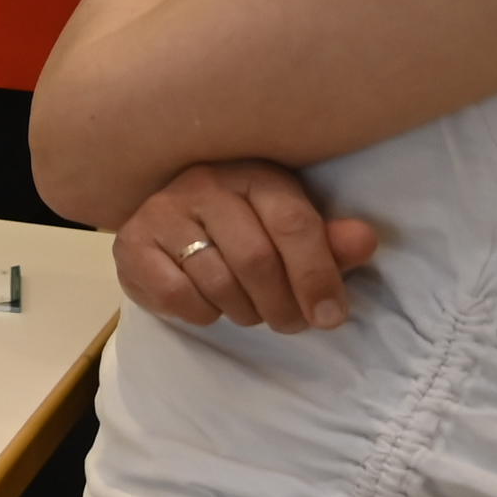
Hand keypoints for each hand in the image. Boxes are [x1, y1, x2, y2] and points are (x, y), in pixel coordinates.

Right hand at [116, 160, 381, 331]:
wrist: (175, 226)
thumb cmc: (247, 228)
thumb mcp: (293, 231)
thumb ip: (330, 242)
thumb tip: (365, 241)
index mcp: (253, 173)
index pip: (292, 224)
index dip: (317, 275)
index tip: (331, 316)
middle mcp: (203, 184)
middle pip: (255, 259)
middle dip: (282, 305)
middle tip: (291, 324)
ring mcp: (161, 213)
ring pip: (217, 282)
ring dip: (244, 312)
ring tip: (251, 311)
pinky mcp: (131, 245)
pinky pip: (177, 296)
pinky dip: (202, 313)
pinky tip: (209, 304)